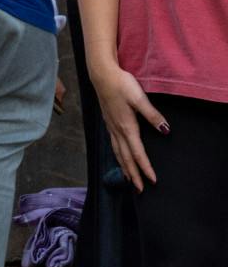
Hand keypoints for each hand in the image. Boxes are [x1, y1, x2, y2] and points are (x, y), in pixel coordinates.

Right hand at [89, 62, 165, 190]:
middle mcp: (117, 131)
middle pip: (126, 158)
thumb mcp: (140, 98)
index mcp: (127, 126)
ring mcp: (111, 128)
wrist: (102, 76)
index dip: (145, 168)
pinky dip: (119, 157)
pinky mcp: (109, 124)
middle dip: (133, 175)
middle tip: (140, 190)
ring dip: (125, 168)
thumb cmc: (121, 85)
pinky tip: (121, 159)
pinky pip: (114, 146)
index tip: (152, 181)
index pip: (137, 153)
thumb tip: (165, 130)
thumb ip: (152, 115)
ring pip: (118, 154)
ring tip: (129, 180)